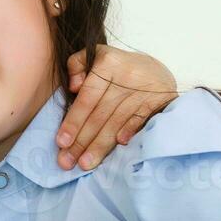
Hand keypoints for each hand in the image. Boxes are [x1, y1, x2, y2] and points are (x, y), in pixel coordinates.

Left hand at [56, 47, 177, 169]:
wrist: (155, 70)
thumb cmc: (116, 69)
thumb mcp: (95, 57)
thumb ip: (77, 65)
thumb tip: (73, 87)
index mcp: (107, 64)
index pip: (87, 98)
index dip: (74, 121)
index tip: (62, 142)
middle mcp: (126, 76)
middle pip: (100, 115)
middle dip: (82, 141)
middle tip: (68, 162)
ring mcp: (144, 90)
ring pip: (117, 122)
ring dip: (100, 146)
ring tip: (86, 163)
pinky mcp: (158, 101)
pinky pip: (140, 120)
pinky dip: (129, 132)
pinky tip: (118, 146)